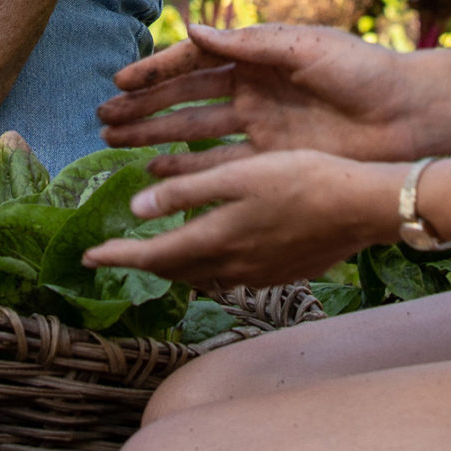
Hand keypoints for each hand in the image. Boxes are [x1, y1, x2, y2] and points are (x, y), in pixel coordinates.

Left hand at [82, 148, 400, 288]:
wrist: (362, 207)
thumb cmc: (302, 179)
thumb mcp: (238, 175)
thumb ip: (186, 192)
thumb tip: (136, 209)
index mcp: (217, 240)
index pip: (153, 256)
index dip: (117, 256)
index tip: (88, 256)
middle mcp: (232, 267)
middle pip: (174, 270)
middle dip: (140, 262)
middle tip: (113, 254)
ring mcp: (258, 275)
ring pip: (201, 275)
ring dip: (173, 264)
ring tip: (156, 250)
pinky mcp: (279, 273)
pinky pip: (228, 274)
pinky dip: (206, 263)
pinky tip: (211, 248)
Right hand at [96, 24, 421, 167]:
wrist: (411, 117)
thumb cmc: (365, 71)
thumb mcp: (308, 49)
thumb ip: (251, 43)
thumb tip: (194, 30)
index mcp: (260, 57)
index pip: (195, 63)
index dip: (156, 73)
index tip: (120, 84)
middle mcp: (253, 91)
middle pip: (185, 100)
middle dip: (144, 109)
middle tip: (103, 121)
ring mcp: (261, 128)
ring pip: (195, 135)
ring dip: (156, 140)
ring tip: (115, 146)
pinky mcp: (275, 161)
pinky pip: (222, 168)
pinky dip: (189, 172)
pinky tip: (156, 178)